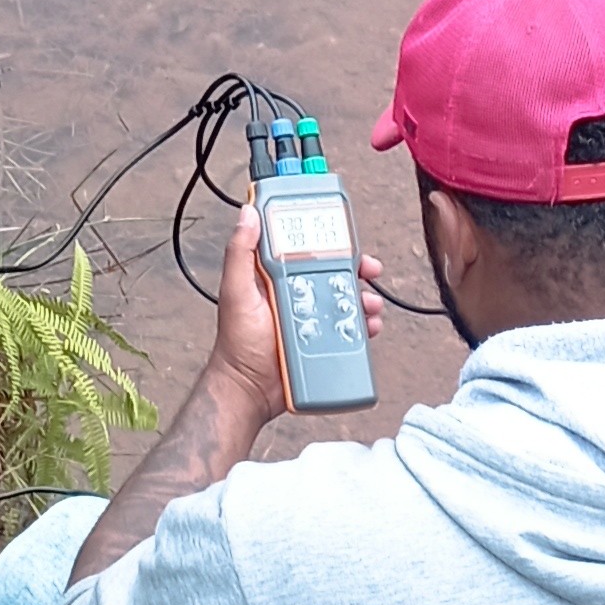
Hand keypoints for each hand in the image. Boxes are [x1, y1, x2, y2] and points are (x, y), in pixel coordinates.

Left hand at [199, 204, 390, 417]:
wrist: (249, 389)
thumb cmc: (237, 343)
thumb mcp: (235, 291)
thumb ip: (240, 253)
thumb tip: (247, 214)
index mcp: (277, 276)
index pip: (306, 247)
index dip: (327, 238)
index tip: (343, 233)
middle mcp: (297, 293)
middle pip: (335, 271)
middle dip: (356, 268)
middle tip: (368, 270)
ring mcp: (313, 317)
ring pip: (347, 299)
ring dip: (364, 297)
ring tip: (368, 304)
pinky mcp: (324, 340)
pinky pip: (351, 328)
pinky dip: (366, 324)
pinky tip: (369, 326)